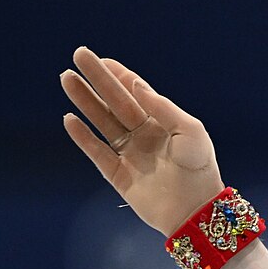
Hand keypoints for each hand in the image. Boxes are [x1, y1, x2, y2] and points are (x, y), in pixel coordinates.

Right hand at [60, 47, 224, 237]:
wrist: (197, 212)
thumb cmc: (200, 170)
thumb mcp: (191, 133)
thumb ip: (164, 108)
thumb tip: (136, 85)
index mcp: (162, 124)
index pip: (136, 94)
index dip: (120, 76)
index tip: (103, 60)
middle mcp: (143, 136)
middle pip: (114, 101)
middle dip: (97, 79)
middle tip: (78, 56)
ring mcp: (129, 154)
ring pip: (101, 121)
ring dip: (85, 101)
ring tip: (67, 78)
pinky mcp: (118, 175)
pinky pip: (96, 152)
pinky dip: (83, 137)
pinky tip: (70, 119)